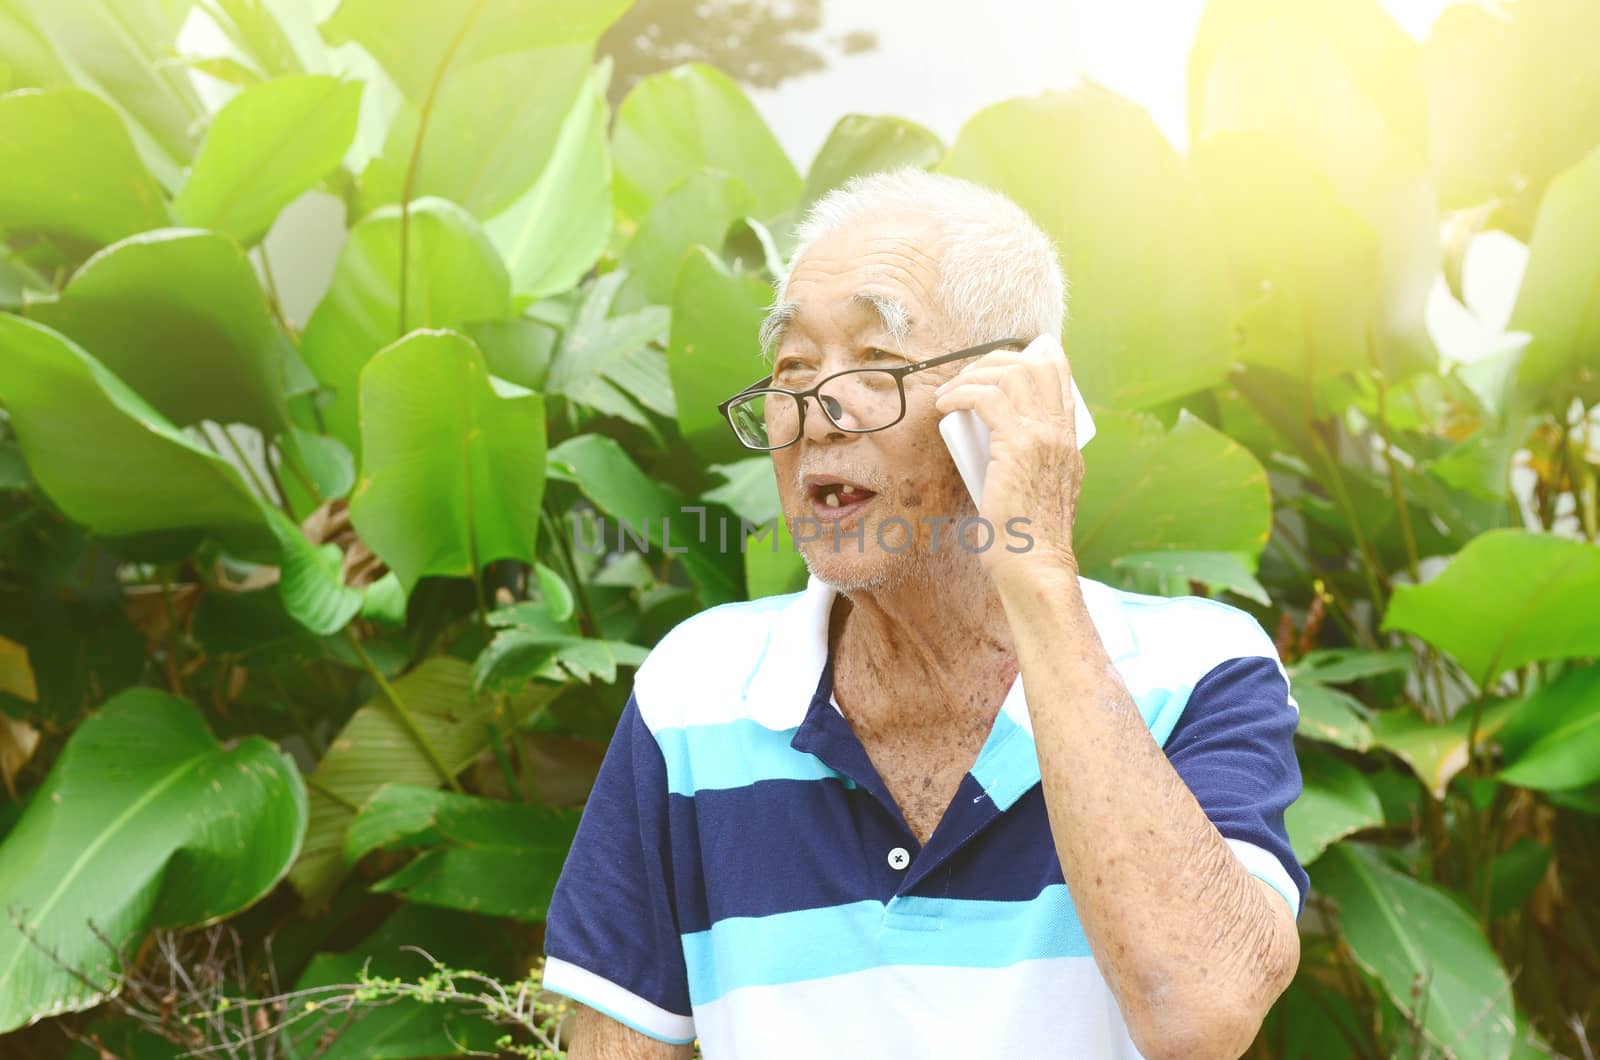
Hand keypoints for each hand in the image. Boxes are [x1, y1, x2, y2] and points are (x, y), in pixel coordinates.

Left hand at [932, 333, 1083, 582]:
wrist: (1034, 565)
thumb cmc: (1026, 537)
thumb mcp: (1036, 488)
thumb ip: (1027, 461)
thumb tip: (995, 442)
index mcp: (1068, 441)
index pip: (1060, 374)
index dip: (1029, 355)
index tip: (997, 362)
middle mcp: (1060, 433)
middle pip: (1036, 364)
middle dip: (995, 360)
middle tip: (967, 376)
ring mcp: (1043, 437)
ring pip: (1011, 375)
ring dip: (973, 375)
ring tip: (950, 393)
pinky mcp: (1019, 446)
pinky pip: (987, 398)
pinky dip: (961, 393)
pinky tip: (945, 404)